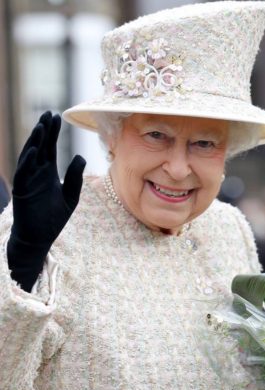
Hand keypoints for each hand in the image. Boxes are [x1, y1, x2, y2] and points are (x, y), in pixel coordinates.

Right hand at [7, 111, 84, 290]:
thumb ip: (75, 177)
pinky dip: (27, 162)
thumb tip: (80, 156)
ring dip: (34, 142)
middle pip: (39, 147)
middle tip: (49, 114)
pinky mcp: (22, 192)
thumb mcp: (70, 196)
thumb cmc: (53, 218)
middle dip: (43, 131)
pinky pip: (23, 174)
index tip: (57, 117)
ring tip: (41, 127)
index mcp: (48, 173)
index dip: (52, 133)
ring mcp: (27, 181)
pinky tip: (33, 151)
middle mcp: (36, 173)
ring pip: (29, 157)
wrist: (39, 238)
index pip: (49, 148)